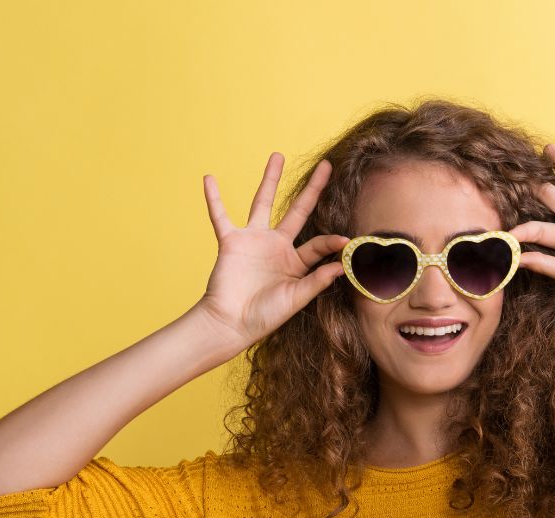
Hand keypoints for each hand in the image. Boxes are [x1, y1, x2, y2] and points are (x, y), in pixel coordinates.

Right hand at [194, 152, 349, 348]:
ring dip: (270, 180)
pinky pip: (220, 215)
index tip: (345, 241)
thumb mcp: (295, 299)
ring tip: (278, 156)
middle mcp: (277, 246)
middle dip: (312, 189)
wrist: (230, 324)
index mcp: (295, 262)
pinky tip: (209, 178)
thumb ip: (316, 280)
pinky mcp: (231, 242)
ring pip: (263, 202)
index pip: (318, 243)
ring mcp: (254, 241)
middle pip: (298, 211)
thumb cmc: (263, 316)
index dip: (331, 242)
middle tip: (326, 166)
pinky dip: (213, 198)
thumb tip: (341, 264)